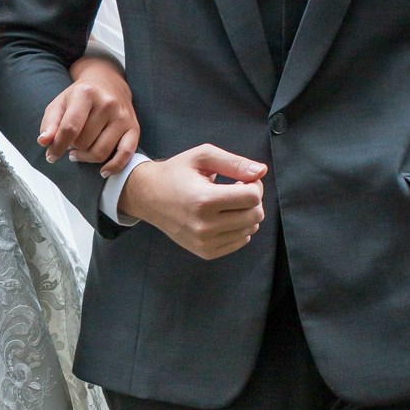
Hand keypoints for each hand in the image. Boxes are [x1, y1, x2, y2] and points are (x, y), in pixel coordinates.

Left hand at [39, 56, 139, 173]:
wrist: (108, 83)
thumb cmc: (80, 97)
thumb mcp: (60, 103)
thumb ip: (50, 123)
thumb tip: (44, 142)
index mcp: (86, 94)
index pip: (70, 128)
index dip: (57, 147)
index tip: (51, 156)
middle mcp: (107, 103)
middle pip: (84, 143)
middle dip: (73, 147)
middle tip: (72, 143)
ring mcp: (122, 116)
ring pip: (100, 152)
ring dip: (86, 157)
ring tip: (80, 151)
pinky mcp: (134, 128)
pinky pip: (124, 155)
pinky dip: (113, 167)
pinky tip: (103, 171)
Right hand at [119, 146, 265, 259]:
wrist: (147, 197)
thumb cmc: (176, 173)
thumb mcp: (202, 156)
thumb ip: (234, 162)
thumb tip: (262, 171)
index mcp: (204, 200)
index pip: (252, 197)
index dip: (254, 185)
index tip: (242, 179)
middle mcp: (204, 226)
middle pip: (255, 215)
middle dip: (253, 200)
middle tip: (236, 190)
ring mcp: (205, 242)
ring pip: (250, 229)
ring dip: (246, 214)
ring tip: (227, 203)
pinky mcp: (205, 252)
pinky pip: (240, 242)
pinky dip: (239, 228)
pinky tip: (223, 217)